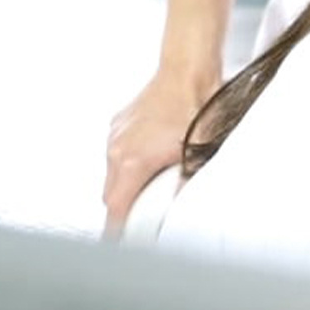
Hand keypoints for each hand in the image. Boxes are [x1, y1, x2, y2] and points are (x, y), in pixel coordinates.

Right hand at [103, 67, 215, 235]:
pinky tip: (151, 153)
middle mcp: (117, 149)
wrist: (189, 70)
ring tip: (151, 179)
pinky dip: (129, 159)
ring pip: (113, 171)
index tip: (119, 240)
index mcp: (132, 162)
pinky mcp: (120, 122)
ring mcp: (116, 134)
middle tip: (142, 213)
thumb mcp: (199, 152)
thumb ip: (185, 182)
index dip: (117, 229)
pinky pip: (118, 150)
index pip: (115, 208)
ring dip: (127, 181)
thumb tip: (182, 202)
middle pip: (110, 193)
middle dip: (124, 206)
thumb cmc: (196, 105)